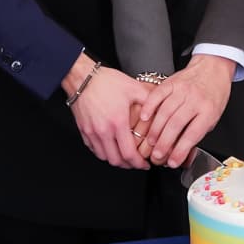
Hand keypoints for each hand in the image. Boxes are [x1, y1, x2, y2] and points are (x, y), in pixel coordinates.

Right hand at [63, 54, 149, 169]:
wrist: (82, 77)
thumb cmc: (106, 81)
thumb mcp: (133, 87)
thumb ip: (149, 100)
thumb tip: (162, 109)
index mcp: (118, 122)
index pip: (129, 154)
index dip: (139, 164)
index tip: (145, 164)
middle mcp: (103, 131)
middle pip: (116, 160)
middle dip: (128, 165)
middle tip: (136, 163)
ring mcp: (92, 132)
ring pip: (104, 157)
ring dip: (116, 160)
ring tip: (125, 156)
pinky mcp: (83, 130)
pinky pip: (93, 149)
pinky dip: (103, 152)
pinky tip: (110, 147)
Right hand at [138, 54, 233, 167]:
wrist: (213, 68)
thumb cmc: (214, 94)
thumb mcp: (213, 116)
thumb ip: (198, 132)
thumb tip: (183, 153)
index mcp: (208, 111)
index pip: (192, 134)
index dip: (181, 151)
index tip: (172, 161)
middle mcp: (195, 100)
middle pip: (176, 124)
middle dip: (164, 143)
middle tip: (157, 155)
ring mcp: (182, 90)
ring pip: (164, 112)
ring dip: (155, 130)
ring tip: (150, 142)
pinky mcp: (171, 82)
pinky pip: (157, 96)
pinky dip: (149, 108)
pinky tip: (144, 119)